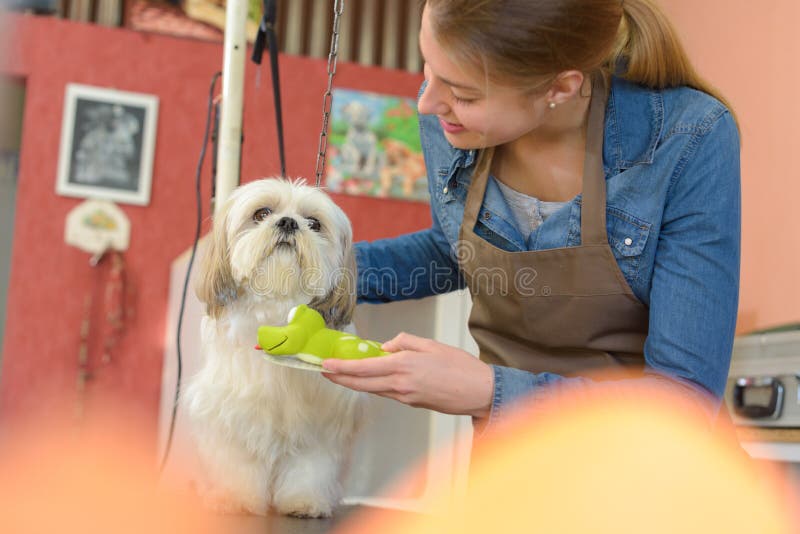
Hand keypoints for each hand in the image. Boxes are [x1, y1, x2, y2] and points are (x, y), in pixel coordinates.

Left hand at [321, 332, 493, 417]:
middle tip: (324, 371)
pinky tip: (371, 378)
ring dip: (355, 382)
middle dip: (340, 377)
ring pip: (373, 389)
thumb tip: (386, 347)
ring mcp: (405, 397)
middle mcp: (400, 384)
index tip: (325, 364)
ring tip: (341, 373)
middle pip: (361, 383)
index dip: (341, 367)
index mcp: (403, 366)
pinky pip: (387, 392)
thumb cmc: (459, 367)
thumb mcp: (430, 345)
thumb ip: (404, 342)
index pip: (363, 368)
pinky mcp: (412, 403)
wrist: (478, 392)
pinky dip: (375, 385)